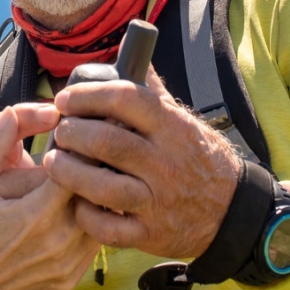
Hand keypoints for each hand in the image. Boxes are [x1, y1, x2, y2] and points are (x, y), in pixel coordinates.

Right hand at [0, 106, 99, 289]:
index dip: (76, 150)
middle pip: (96, 193)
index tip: (69, 139)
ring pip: (100, 219)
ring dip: (91, 198)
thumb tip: (14, 112)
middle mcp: (59, 244)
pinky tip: (69, 212)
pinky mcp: (69, 281)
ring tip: (77, 181)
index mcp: (36, 216)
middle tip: (80, 154)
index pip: (80, 170)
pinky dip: (86, 224)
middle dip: (89, 171)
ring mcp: (67, 266)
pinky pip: (92, 244)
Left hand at [43, 66, 239, 258]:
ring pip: (101, 186)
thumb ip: (154, 91)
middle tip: (59, 131)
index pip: (125, 98)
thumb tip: (132, 55)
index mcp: (172, 128)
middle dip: (72, 133)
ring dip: (68, 172)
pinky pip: (108, 227)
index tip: (65, 99)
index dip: (88, 95)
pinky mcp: (150, 234)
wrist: (235, 212)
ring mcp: (157, 201)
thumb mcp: (184, 121)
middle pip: (106, 141)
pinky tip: (77, 202)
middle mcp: (165, 163)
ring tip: (54, 162)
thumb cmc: (201, 159)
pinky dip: (86, 215)